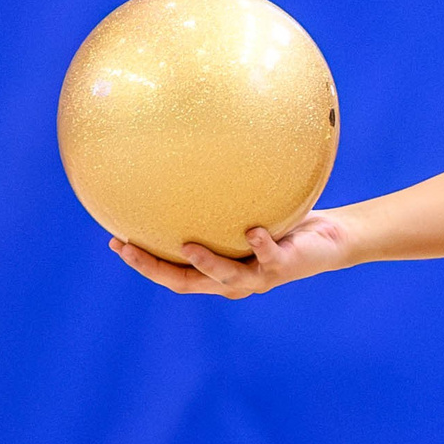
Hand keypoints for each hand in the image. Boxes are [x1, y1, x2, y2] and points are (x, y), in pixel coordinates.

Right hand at [108, 210, 354, 298]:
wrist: (327, 241)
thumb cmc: (283, 223)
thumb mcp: (247, 210)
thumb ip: (221, 200)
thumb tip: (192, 162)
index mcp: (218, 271)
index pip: (172, 272)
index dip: (144, 263)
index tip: (116, 243)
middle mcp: (234, 280)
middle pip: (186, 282)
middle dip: (154, 267)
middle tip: (129, 248)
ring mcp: (258, 275)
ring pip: (226, 276)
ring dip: (206, 263)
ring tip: (187, 247)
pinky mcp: (283, 265)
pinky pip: (270, 255)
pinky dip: (261, 244)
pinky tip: (253, 230)